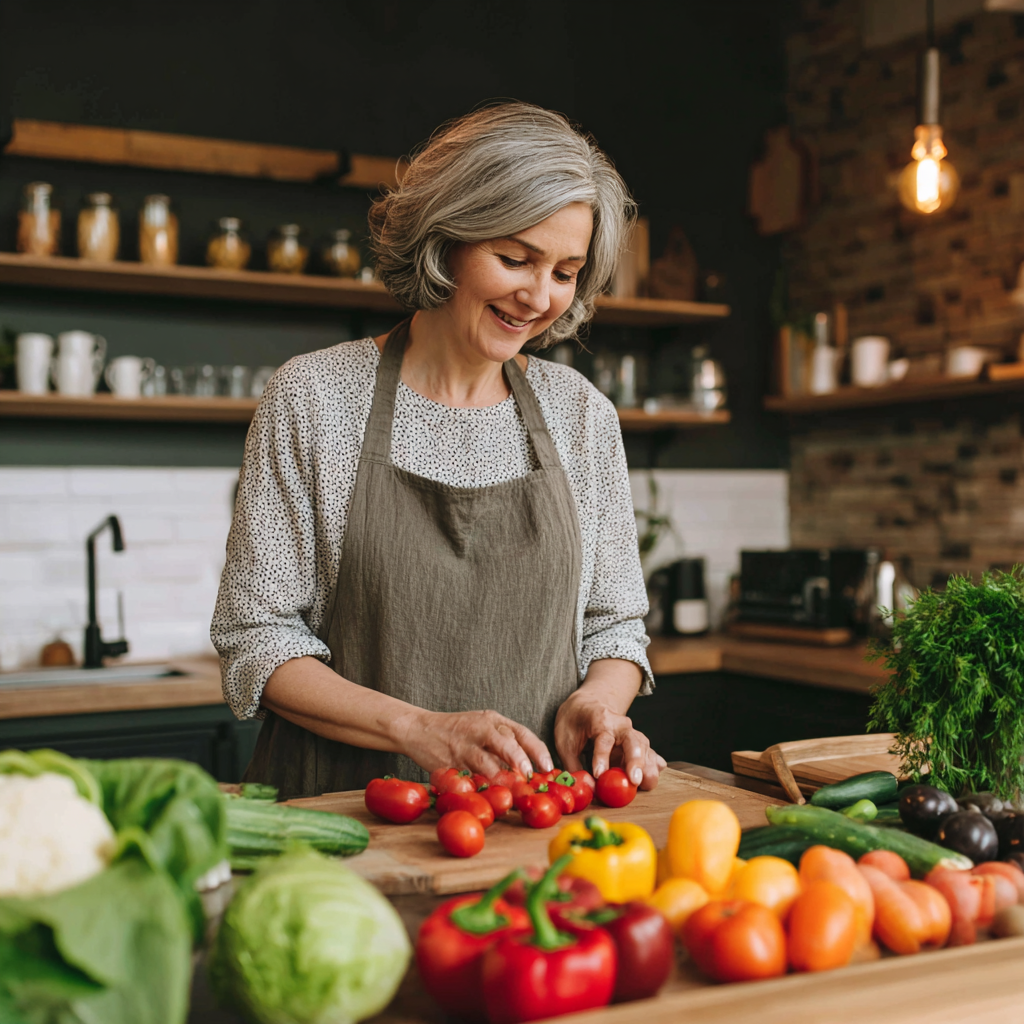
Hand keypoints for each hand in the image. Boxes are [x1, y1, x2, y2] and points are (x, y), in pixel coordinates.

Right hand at [396, 707, 553, 778]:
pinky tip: (487, 795)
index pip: (521, 732)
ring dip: (502, 779)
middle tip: (529, 777)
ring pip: (488, 763)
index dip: (537, 751)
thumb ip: (503, 743)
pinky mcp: (450, 761)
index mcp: (492, 720)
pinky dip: (480, 787)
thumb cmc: (456, 730)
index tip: (547, 767)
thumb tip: (528, 769)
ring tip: (512, 791)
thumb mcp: (482, 727)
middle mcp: (480, 729)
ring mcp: (465, 745)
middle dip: (520, 761)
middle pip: (506, 743)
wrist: (419, 728)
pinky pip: (469, 777)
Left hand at [554, 690, 665, 790]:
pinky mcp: (637, 744)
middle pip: (633, 741)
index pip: (603, 740)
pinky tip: (657, 772)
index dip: (602, 758)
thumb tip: (584, 788)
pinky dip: (653, 764)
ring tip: (646, 784)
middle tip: (635, 780)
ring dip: (647, 767)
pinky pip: (648, 753)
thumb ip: (573, 765)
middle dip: (635, 761)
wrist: (588, 704)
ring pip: (644, 748)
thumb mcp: (564, 740)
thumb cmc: (574, 721)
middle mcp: (621, 726)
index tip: (599, 775)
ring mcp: (631, 734)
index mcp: (600, 721)